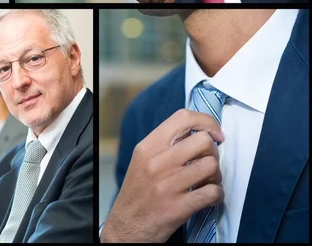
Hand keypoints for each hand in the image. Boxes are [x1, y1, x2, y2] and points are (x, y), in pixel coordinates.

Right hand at [100, 109, 223, 242]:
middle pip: (203, 141)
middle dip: (213, 151)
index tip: (215, 133)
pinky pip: (212, 193)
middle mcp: (157, 162)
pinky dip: (217, 194)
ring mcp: (168, 185)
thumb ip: (165, 144)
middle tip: (208, 161)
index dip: (205, 121)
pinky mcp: (178, 208)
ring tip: (208, 181)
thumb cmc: (139, 190)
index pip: (182, 118)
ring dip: (216, 175)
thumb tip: (197, 131)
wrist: (127, 226)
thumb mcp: (143, 159)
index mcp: (148, 146)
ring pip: (211, 166)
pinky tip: (208, 197)